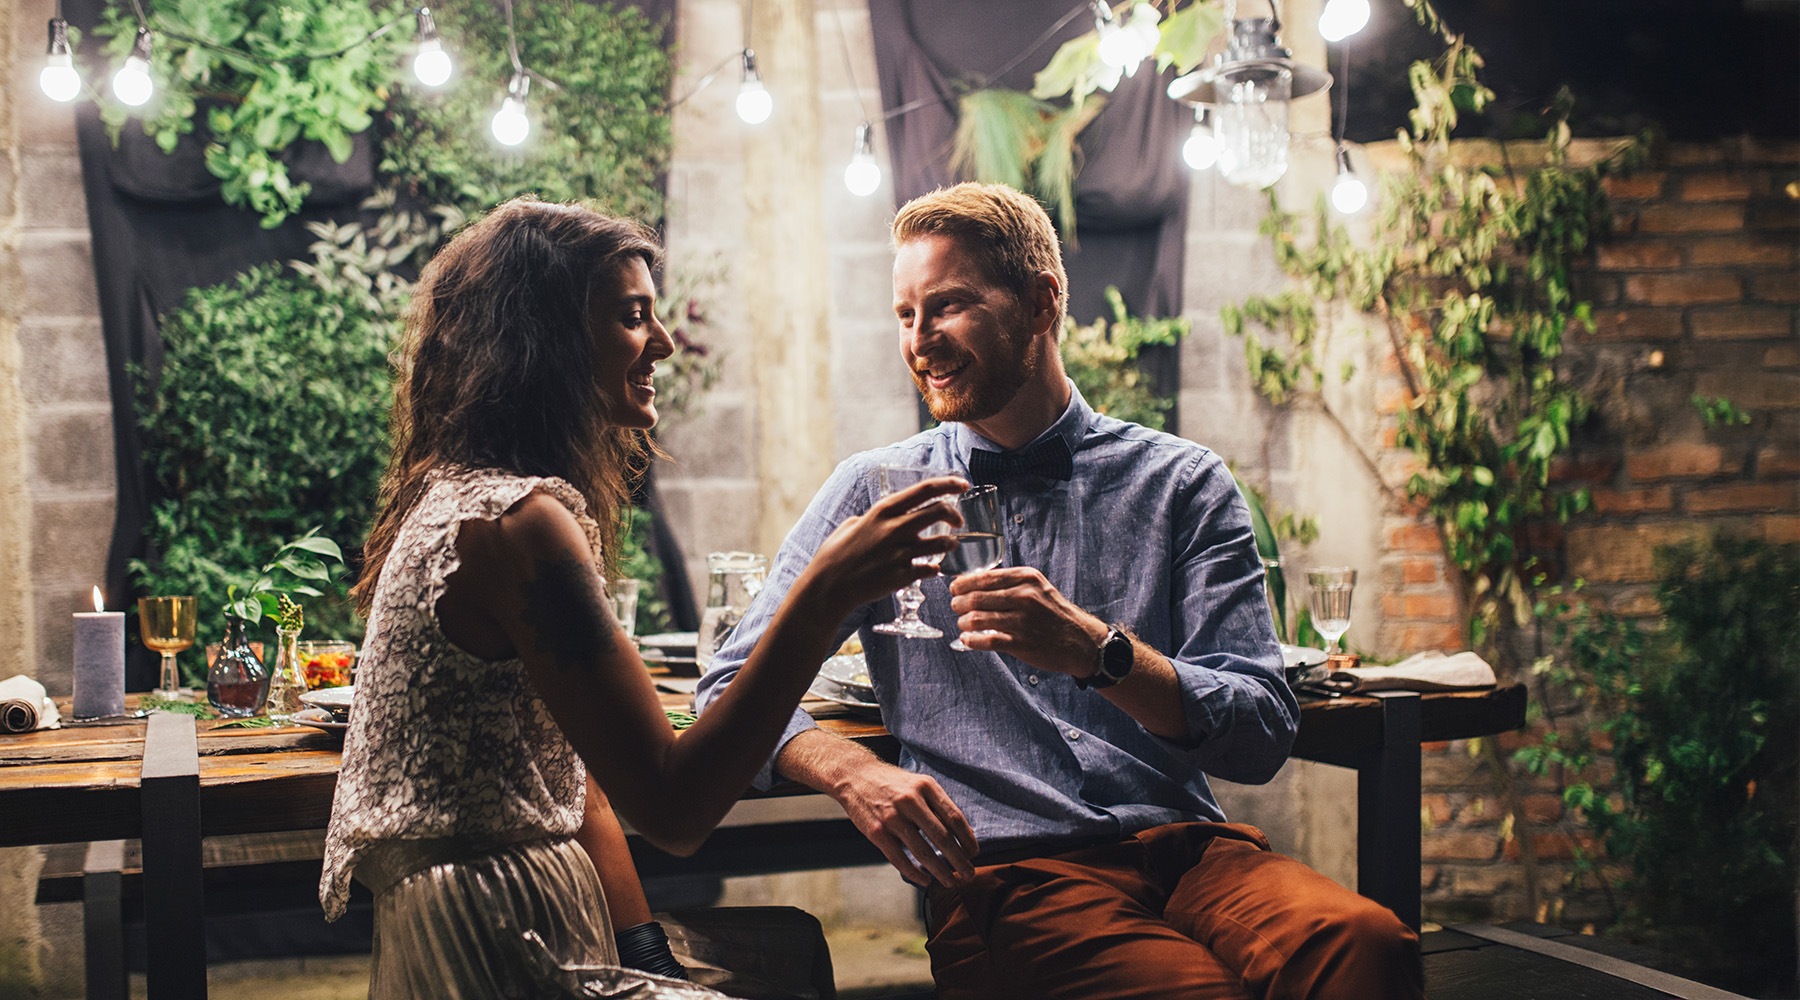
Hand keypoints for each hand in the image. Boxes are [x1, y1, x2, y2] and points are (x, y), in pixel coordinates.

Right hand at [805, 476, 964, 612]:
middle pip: (940, 511)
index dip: (949, 484)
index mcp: (883, 511)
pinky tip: (931, 569)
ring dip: (951, 543)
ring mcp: (901, 554)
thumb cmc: (834, 555)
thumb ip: (870, 518)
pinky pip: (930, 569)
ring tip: (949, 546)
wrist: (828, 588)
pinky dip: (934, 569)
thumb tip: (878, 517)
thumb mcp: (850, 526)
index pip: (925, 490)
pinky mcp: (903, 576)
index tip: (963, 485)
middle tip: (959, 520)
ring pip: (943, 543)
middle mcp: (895, 529)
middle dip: (955, 514)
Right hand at [830, 757, 978, 887]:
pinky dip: (915, 874)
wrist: (856, 776)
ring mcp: (892, 817)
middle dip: (959, 860)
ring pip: (923, 852)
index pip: (954, 817)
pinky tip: (925, 880)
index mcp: (926, 787)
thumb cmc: (894, 783)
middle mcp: (910, 801)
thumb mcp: (919, 783)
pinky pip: (900, 859)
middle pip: (942, 837)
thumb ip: (938, 805)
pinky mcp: (877, 832)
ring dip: (940, 871)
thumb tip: (963, 834)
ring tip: (951, 882)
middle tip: (969, 875)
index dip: (967, 839)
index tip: (974, 854)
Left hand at [947, 566, 1106, 677]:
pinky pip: (985, 640)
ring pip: (976, 619)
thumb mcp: (1038, 587)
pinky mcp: (1020, 643)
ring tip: (963, 624)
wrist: (1079, 640)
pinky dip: (971, 641)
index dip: (963, 584)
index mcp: (1026, 578)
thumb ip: (1010, 583)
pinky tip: (968, 640)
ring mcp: (1022, 621)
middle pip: (976, 598)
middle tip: (956, 607)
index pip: (984, 577)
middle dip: (959, 603)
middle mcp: (1024, 597)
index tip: (955, 589)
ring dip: (963, 622)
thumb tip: (973, 583)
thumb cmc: (1054, 613)